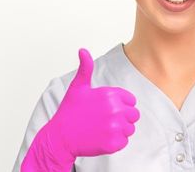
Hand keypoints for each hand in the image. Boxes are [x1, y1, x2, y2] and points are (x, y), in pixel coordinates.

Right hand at [21, 48, 140, 171]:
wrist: (60, 137)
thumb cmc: (69, 111)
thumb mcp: (77, 87)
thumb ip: (85, 68)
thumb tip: (83, 50)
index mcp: (110, 94)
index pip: (131, 101)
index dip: (121, 105)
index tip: (106, 109)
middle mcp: (115, 110)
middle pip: (134, 115)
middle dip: (123, 118)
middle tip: (104, 120)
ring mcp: (115, 127)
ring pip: (130, 129)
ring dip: (119, 130)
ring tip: (101, 129)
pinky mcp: (113, 144)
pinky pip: (124, 142)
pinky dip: (115, 142)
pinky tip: (101, 138)